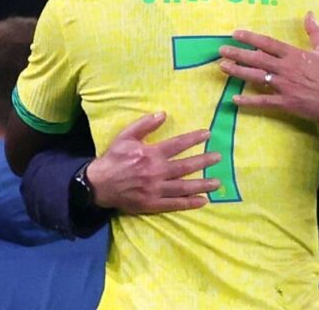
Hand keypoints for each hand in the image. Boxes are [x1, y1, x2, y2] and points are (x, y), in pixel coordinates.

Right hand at [86, 112, 221, 213]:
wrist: (99, 184)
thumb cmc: (114, 158)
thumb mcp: (125, 136)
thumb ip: (144, 125)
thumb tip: (163, 114)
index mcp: (150, 154)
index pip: (177, 145)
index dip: (194, 139)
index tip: (207, 134)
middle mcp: (156, 172)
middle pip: (185, 166)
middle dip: (204, 161)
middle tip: (218, 157)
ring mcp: (155, 189)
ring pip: (184, 187)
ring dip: (202, 184)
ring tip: (217, 182)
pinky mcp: (153, 204)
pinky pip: (175, 204)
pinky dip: (189, 203)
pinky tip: (203, 201)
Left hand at [218, 12, 318, 126]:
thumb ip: (314, 32)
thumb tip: (309, 14)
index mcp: (294, 54)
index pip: (268, 43)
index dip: (251, 38)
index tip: (236, 34)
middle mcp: (286, 68)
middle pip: (257, 59)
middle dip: (238, 54)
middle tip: (221, 50)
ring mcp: (284, 86)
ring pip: (256, 77)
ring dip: (238, 72)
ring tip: (223, 67)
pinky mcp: (286, 103)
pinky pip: (263, 101)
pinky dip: (249, 101)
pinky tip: (235, 100)